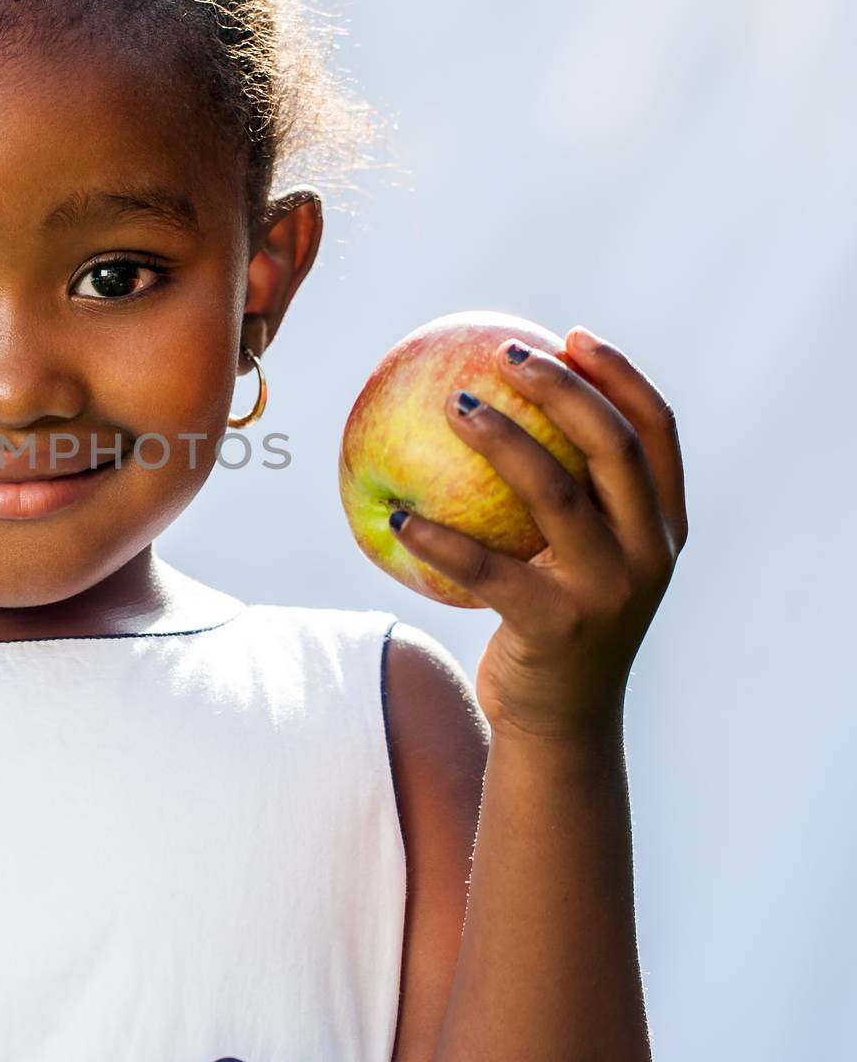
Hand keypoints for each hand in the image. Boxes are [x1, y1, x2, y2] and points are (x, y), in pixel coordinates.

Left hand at [389, 326, 687, 741]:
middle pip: (614, 447)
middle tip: (507, 354)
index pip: (657, 432)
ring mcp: (608, 591)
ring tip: (454, 404)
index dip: (621, 376)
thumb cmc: (555, 623)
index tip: (573, 335)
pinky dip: (439, 538)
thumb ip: (566, 498)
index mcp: (664, 527)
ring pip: (556, 493)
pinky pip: (487, 569)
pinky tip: (397, 513)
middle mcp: (649, 553)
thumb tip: (498, 410)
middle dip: (565, 389)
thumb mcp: (579, 559)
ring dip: (502, 439)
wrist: (562, 726)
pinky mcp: (557, 627)